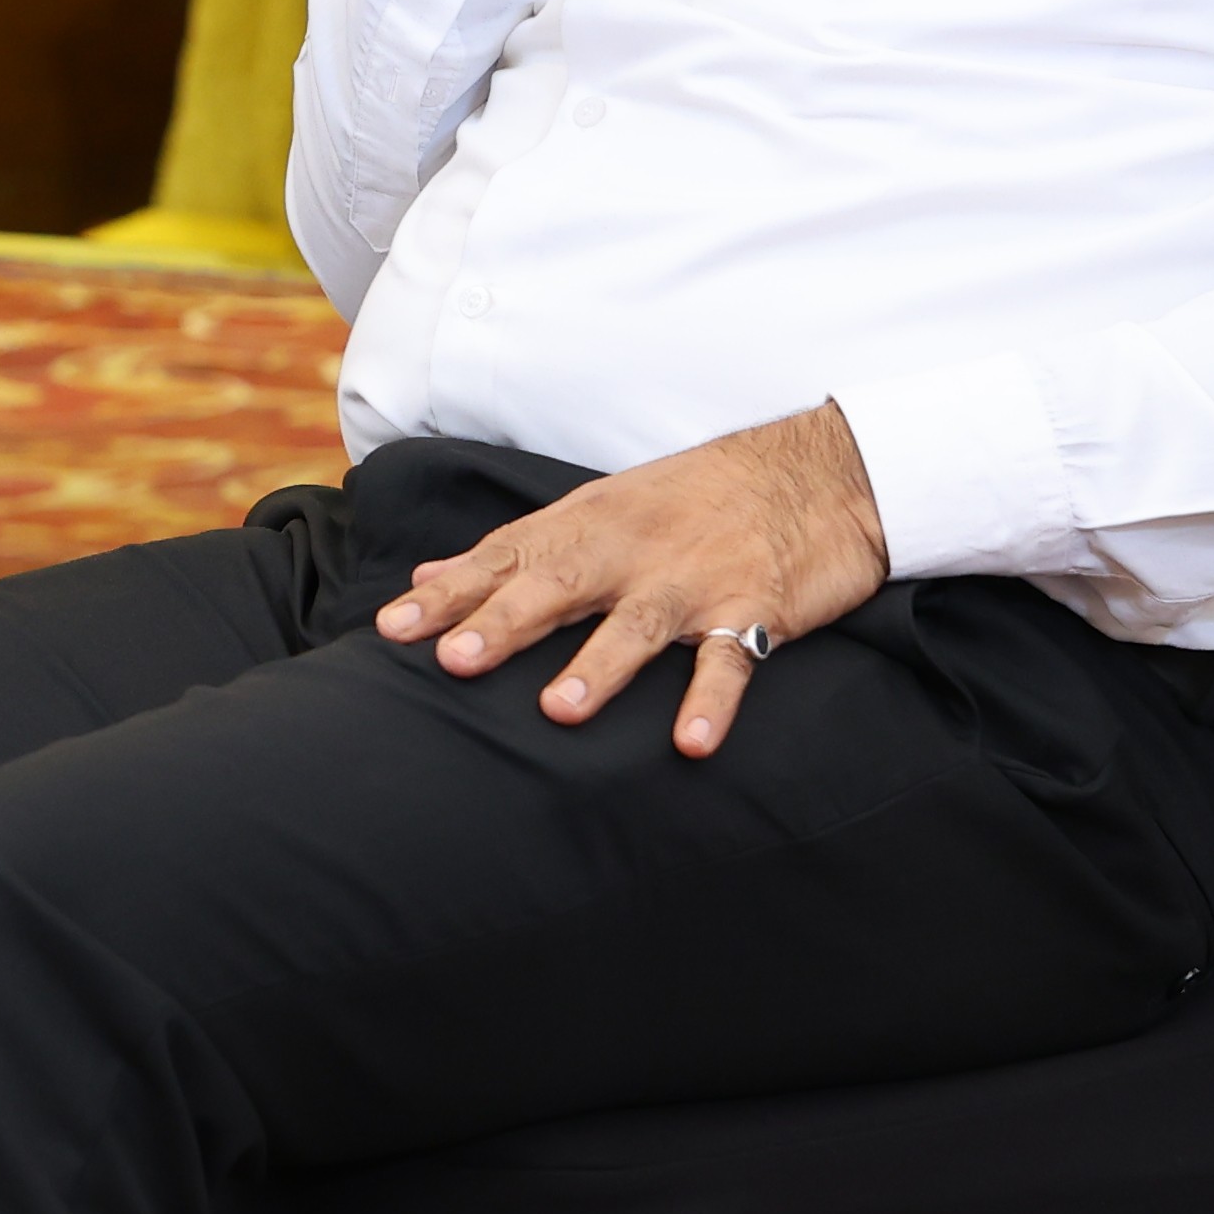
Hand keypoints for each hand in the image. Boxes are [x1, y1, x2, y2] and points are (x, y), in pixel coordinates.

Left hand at [372, 403, 891, 756]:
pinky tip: (692, 742)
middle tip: (453, 661)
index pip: (506, 558)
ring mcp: (694, 580)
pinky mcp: (756, 607)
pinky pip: (732, 660)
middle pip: (558, 587)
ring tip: (560, 712)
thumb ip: (516, 550)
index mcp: (589, 524)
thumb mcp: (601, 508)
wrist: (820, 470)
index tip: (393, 630)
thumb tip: (431, 577)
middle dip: (503, 623)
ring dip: (600, 667)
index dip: (450, 596)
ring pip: (639, 624)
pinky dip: (711, 700)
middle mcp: (633, 550)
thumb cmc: (697, 496)